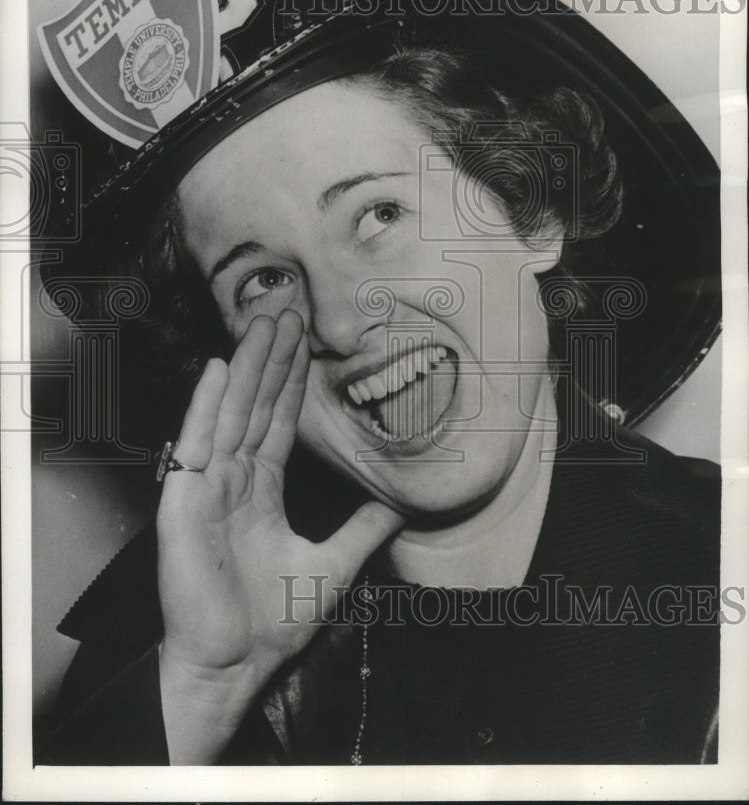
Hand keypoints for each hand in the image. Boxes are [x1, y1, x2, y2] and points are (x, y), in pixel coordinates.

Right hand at [156, 310, 403, 760]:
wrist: (234, 666)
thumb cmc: (270, 622)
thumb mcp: (332, 566)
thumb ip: (363, 531)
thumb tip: (401, 505)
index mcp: (260, 490)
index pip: (277, 421)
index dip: (291, 380)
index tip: (305, 339)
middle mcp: (231, 480)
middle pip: (253, 406)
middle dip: (270, 358)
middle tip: (286, 308)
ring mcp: (206, 488)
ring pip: (230, 414)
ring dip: (246, 367)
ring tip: (262, 322)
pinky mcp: (184, 505)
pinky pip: (195, 448)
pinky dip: (205, 408)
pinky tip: (216, 370)